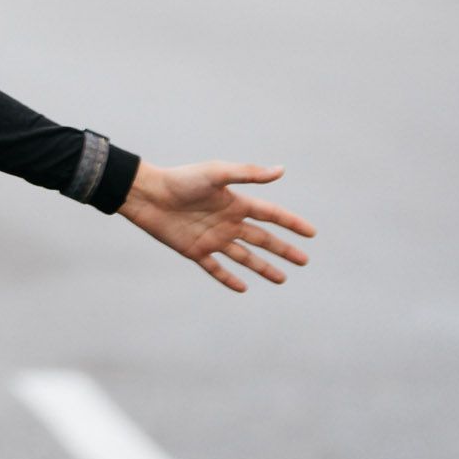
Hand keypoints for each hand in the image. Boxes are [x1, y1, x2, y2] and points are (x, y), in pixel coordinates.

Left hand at [118, 161, 314, 292]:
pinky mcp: (195, 250)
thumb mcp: (216, 173)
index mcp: (235, 203)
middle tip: (304, 261)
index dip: (291, 223)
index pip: (271, 215)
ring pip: (244, 257)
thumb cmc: (181, 180)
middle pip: (262, 239)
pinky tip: (243, 288)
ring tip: (282, 279)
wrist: (147, 194)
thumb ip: (248, 174)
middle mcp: (227, 222)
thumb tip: (281, 170)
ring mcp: (212, 238)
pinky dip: (229, 278)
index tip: (311, 233)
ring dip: (263, 267)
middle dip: (283, 250)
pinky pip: (216, 268)